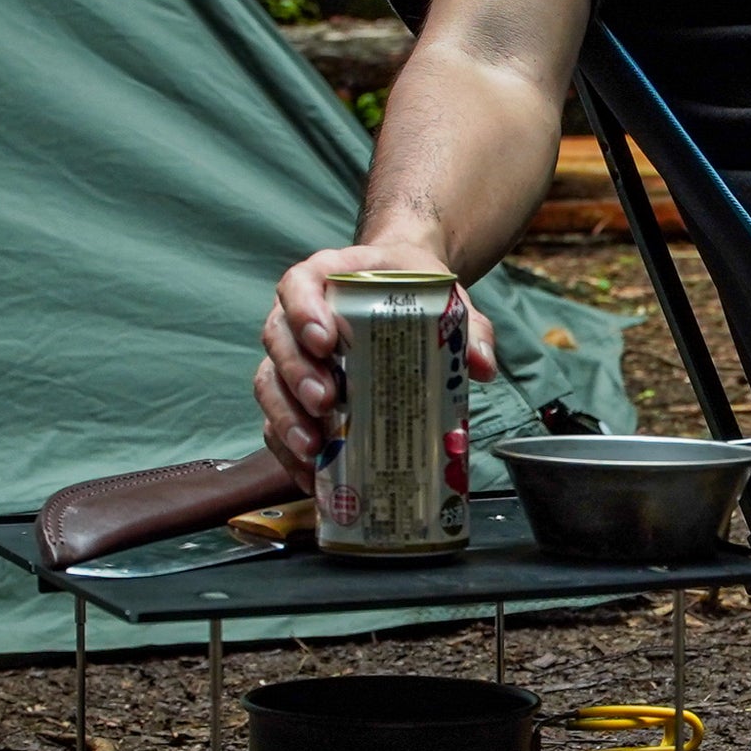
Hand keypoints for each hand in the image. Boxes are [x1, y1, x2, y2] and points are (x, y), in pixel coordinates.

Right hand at [255, 241, 498, 490]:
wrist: (402, 292)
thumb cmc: (412, 291)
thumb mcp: (444, 298)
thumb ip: (467, 326)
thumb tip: (481, 366)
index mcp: (326, 278)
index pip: (299, 285)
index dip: (304, 312)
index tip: (324, 340)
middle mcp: (296, 314)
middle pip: (278, 340)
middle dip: (297, 374)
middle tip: (325, 401)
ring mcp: (291, 354)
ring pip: (269, 382)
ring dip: (286, 417)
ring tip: (313, 446)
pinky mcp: (293, 391)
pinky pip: (276, 419)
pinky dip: (288, 447)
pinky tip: (310, 472)